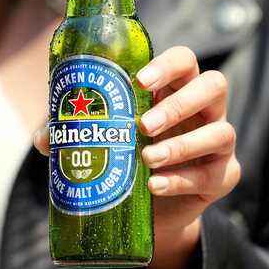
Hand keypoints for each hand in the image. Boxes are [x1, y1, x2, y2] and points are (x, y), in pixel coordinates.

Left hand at [35, 46, 239, 268]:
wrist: (148, 207)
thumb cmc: (126, 156)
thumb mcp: (100, 139)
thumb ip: (73, 132)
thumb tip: (45, 138)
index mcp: (174, 87)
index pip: (184, 61)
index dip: (167, 65)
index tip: (139, 80)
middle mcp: (203, 108)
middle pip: (213, 86)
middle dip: (178, 104)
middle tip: (143, 125)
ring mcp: (217, 141)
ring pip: (221, 131)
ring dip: (182, 145)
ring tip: (147, 159)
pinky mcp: (223, 175)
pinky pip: (214, 173)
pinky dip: (183, 179)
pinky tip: (155, 185)